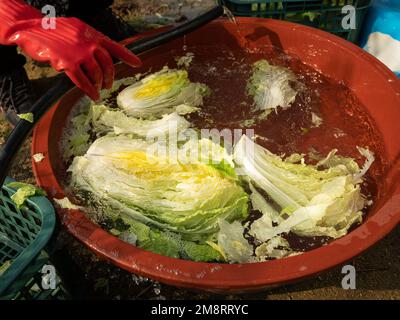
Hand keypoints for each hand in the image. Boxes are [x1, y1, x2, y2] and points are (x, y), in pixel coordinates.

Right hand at [8, 17, 141, 99]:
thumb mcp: (77, 28)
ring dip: (99, 84)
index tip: (137, 63)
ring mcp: (79, 53)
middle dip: (110, 77)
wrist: (31, 28)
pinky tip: (93, 95)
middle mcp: (89, 43)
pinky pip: (83, 81)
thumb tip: (101, 54)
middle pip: (108, 64)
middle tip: (109, 85)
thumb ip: (90, 40)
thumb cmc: (54, 30)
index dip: (127, 56)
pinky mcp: (68, 63)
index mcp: (93, 34)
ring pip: (96, 74)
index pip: (115, 46)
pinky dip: (89, 90)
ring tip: (99, 89)